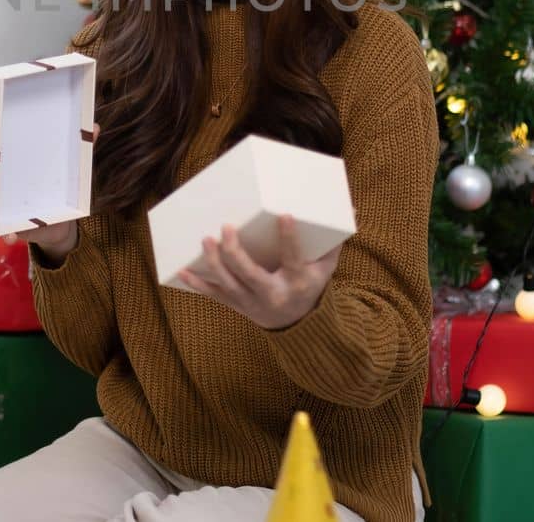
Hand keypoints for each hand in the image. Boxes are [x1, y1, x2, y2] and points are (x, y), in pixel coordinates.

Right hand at [0, 123, 99, 262]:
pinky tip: (10, 236)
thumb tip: (96, 127)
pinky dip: (4, 234)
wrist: (63, 222)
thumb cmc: (58, 188)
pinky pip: (2, 232)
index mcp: (8, 171)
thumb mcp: (67, 169)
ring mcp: (1, 210)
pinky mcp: (11, 229)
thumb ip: (78, 149)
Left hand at [178, 215, 340, 330]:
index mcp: (297, 281)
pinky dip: (197, 284)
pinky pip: (214, 295)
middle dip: (235, 252)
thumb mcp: (327, 267)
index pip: (293, 258)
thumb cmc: (311, 285)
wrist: (297, 325)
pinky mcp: (236, 305)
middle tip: (226, 228)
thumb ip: (334, 241)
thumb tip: (351, 209)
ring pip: (228, 284)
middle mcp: (273, 294)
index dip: (289, 237)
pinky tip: (182, 270)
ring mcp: (251, 302)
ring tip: (206, 240)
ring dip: (214, 263)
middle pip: (250, 274)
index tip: (285, 215)